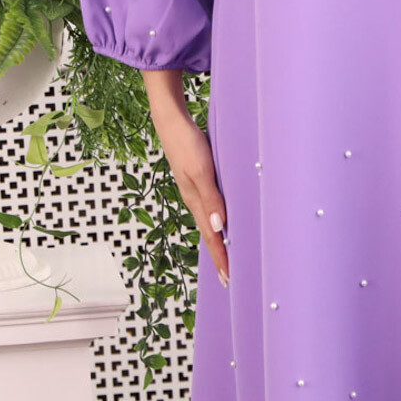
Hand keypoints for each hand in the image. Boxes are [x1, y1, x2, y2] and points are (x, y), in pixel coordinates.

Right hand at [142, 71, 229, 285]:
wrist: (172, 122)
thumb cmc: (187, 144)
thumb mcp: (201, 171)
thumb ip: (212, 199)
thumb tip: (220, 228)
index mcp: (196, 201)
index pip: (212, 237)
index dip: (221, 258)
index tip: (228, 279)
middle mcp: (196, 199)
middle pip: (210, 234)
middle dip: (219, 256)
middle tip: (228, 278)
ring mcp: (196, 190)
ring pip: (210, 222)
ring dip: (218, 241)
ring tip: (226, 256)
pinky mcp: (198, 180)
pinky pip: (210, 208)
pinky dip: (217, 221)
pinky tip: (222, 221)